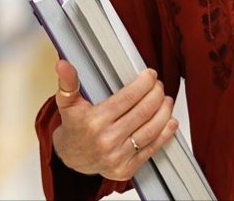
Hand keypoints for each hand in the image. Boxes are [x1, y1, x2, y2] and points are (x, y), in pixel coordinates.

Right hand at [50, 60, 178, 181]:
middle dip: (156, 94)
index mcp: (94, 121)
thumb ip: (68, 82)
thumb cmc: (74, 128)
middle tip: (158, 85)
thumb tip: (63, 65)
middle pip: (143, 112)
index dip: (144, 84)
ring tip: (166, 100)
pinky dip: (165, 135)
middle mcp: (106, 140)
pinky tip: (170, 122)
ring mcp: (117, 156)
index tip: (150, 75)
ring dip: (164, 112)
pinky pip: (151, 150)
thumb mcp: (66, 103)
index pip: (128, 98)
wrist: (71, 159)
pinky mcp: (126, 169)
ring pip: (150, 130)